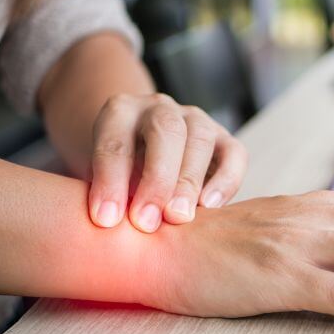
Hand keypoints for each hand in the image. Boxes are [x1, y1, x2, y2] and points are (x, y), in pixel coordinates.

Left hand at [87, 93, 247, 232]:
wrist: (141, 158)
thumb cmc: (116, 175)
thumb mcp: (98, 178)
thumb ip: (103, 194)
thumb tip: (107, 225)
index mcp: (120, 111)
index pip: (115, 141)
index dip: (110, 181)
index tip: (106, 220)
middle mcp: (160, 108)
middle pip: (166, 132)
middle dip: (157, 180)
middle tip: (146, 222)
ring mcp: (197, 119)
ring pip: (201, 139)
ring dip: (189, 182)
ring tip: (178, 218)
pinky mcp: (225, 138)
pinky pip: (234, 154)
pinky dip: (226, 180)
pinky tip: (210, 207)